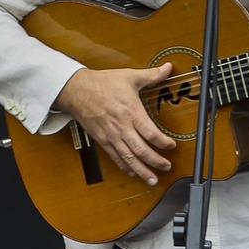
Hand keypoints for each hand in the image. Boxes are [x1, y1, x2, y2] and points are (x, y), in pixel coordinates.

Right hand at [57, 63, 178, 185]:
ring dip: (142, 171)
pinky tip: (132, 172)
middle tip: (167, 167)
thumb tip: (168, 68)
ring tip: (153, 180)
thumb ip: (151, 75)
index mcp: (131, 112)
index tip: (172, 146)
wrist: (77, 90)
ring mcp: (111, 136)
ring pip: (129, 158)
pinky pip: (115, 157)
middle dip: (156, 161)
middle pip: (142, 150)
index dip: (163, 143)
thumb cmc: (102, 83)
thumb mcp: (129, 76)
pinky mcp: (102, 140)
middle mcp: (122, 127)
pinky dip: (124, 167)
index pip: (151, 133)